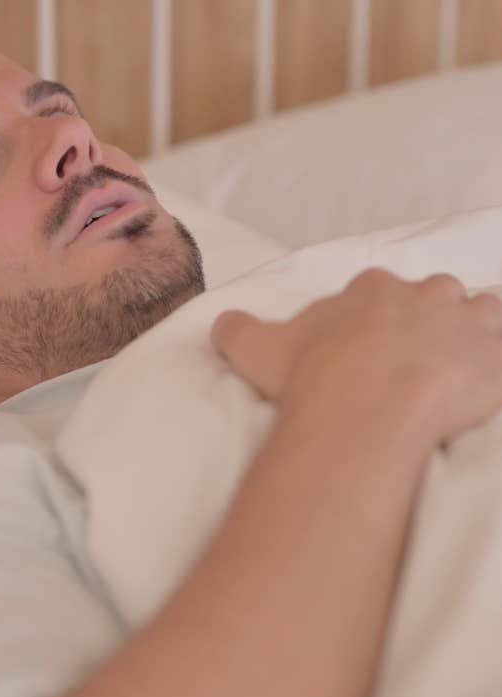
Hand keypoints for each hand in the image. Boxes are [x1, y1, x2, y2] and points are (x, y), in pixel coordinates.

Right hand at [211, 269, 501, 448]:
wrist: (365, 407)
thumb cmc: (311, 374)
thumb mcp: (254, 347)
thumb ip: (236, 329)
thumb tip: (222, 324)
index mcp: (371, 290)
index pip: (378, 288)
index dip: (373, 314)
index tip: (363, 342)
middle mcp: (424, 296)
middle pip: (436, 294)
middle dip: (429, 317)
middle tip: (412, 355)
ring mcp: (467, 326)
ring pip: (483, 312)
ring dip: (473, 330)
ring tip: (456, 362)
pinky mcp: (497, 362)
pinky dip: (496, 364)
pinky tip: (482, 383)